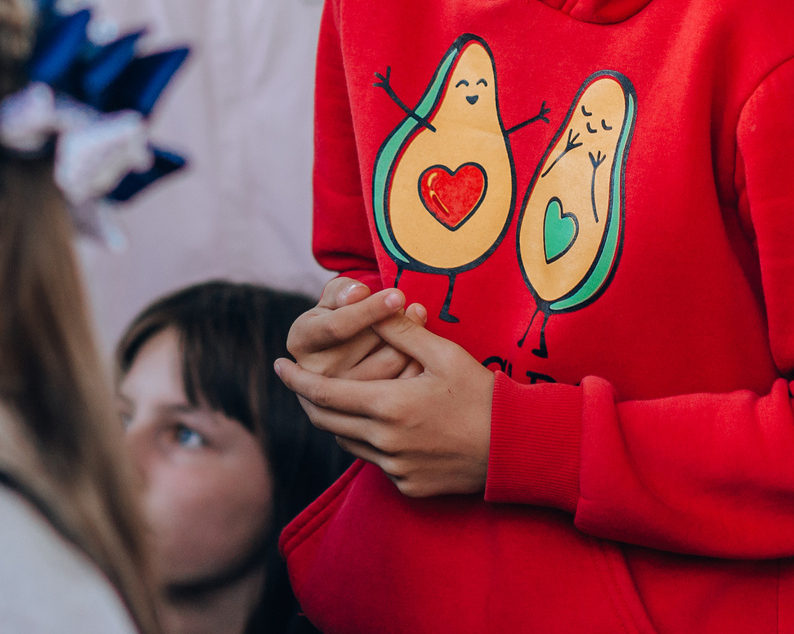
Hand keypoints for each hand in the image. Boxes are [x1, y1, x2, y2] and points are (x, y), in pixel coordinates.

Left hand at [276, 304, 492, 497]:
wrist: (515, 447)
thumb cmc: (482, 394)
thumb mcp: (444, 354)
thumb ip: (402, 333)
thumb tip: (372, 309)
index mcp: (388, 406)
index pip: (323, 393)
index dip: (296, 379)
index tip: (278, 366)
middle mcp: (384, 442)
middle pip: (325, 421)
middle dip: (306, 399)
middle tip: (297, 381)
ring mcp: (394, 468)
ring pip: (347, 442)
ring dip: (335, 421)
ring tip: (334, 399)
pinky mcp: (407, 486)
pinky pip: (374, 462)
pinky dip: (367, 442)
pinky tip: (377, 425)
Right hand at [286, 276, 415, 382]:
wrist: (339, 351)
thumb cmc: (339, 313)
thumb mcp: (333, 297)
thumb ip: (343, 290)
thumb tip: (358, 293)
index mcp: (301, 340)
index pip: (338, 326)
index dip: (370, 310)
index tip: (399, 295)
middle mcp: (316, 372)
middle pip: (367, 344)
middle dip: (397, 320)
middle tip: (414, 306)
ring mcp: (338, 395)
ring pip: (390, 362)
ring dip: (412, 336)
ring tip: (415, 317)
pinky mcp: (363, 406)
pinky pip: (402, 381)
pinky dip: (417, 359)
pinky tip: (421, 343)